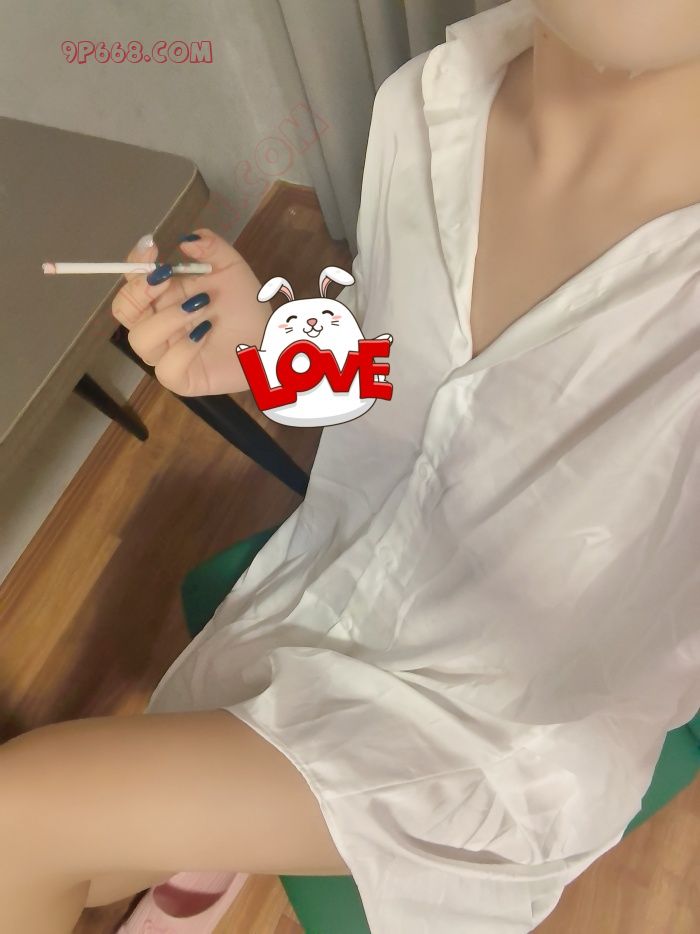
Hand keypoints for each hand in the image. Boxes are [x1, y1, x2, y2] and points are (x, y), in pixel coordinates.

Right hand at [111, 229, 270, 395]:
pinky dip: (184, 350)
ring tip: (201, 307)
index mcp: (163, 296)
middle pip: (124, 311)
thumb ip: (212, 247)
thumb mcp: (232, 268)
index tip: (152, 249)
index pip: (131, 281)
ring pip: (141, 340)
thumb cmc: (246, 306)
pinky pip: (166, 369)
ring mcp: (166, 353)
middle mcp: (158, 324)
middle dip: (139, 292)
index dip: (134, 264)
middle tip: (166, 280)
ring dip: (168, 319)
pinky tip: (205, 334)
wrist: (270, 340)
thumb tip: (186, 241)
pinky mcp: (181, 378)